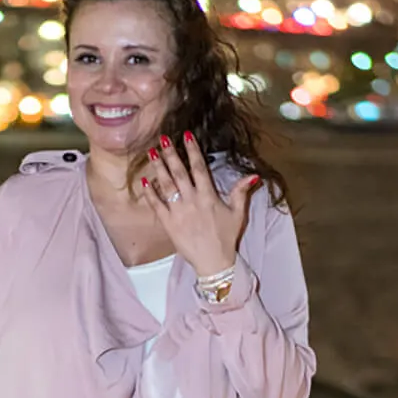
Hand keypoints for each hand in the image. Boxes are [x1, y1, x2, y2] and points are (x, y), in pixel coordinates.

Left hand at [140, 131, 259, 278]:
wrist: (214, 262)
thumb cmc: (226, 237)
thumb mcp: (238, 213)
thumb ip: (241, 192)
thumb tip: (252, 175)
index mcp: (209, 196)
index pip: (199, 168)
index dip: (192, 150)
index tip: (186, 135)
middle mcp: (192, 201)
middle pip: (179, 172)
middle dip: (171, 154)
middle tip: (164, 138)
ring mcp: (179, 212)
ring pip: (167, 185)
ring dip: (159, 168)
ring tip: (152, 153)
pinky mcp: (169, 224)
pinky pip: (157, 205)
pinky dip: (150, 193)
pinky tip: (144, 181)